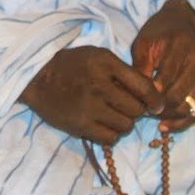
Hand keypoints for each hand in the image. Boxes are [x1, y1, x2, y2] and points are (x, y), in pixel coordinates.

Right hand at [19, 46, 163, 143]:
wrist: (38, 78)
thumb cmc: (73, 65)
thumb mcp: (99, 56)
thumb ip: (126, 72)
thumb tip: (156, 93)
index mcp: (106, 64)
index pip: (143, 87)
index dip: (155, 100)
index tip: (157, 105)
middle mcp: (98, 85)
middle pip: (136, 109)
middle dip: (137, 110)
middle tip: (127, 107)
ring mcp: (88, 107)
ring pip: (126, 126)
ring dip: (125, 123)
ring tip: (114, 115)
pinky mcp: (79, 125)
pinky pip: (110, 138)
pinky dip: (112, 134)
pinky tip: (105, 125)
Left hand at [132, 0, 194, 134]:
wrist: (183, 22)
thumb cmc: (158, 34)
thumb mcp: (143, 43)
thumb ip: (140, 67)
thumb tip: (138, 96)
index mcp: (181, 45)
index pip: (165, 80)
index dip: (150, 95)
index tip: (138, 102)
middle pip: (178, 96)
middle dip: (160, 108)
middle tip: (144, 111)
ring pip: (189, 106)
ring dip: (170, 116)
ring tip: (154, 117)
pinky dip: (182, 121)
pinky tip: (166, 125)